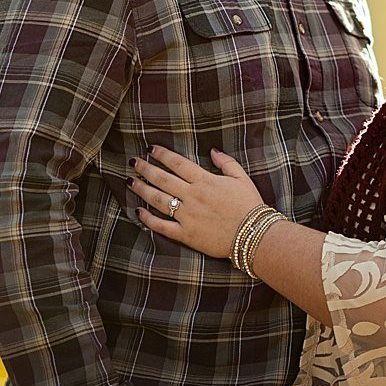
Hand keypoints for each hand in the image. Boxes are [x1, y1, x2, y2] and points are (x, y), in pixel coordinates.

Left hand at [128, 145, 267, 259]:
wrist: (254, 235)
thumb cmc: (250, 206)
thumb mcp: (242, 178)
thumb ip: (227, 162)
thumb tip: (213, 150)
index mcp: (205, 181)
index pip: (177, 163)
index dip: (162, 155)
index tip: (150, 149)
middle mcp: (192, 196)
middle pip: (162, 179)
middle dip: (146, 169)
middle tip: (133, 162)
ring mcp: (187, 216)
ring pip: (158, 200)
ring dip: (142, 189)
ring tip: (130, 181)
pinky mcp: (186, 234)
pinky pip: (162, 226)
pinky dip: (148, 219)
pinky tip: (138, 212)